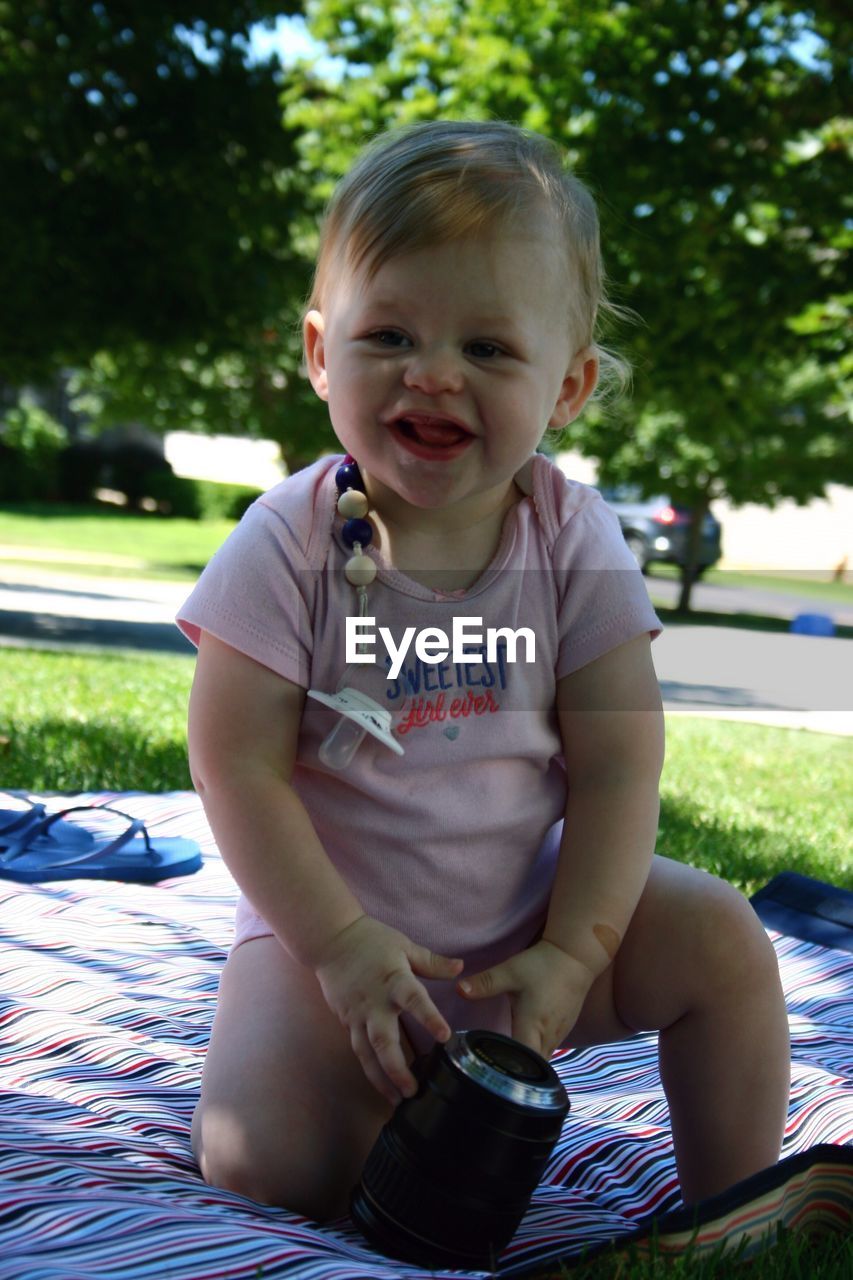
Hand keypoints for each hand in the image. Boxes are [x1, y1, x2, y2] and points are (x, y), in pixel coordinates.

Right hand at [314, 915, 463, 1104]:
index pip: (414, 1000)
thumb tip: (461, 968)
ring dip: (381, 1079)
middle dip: (397, 1069)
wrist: (330, 940)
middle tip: (412, 1092)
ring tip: (396, 1101)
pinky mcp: (347, 1021)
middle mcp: (374, 1002)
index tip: (445, 1037)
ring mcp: (357, 1014)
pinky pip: (358, 1049)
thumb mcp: (404, 945)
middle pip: (383, 1040)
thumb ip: (432, 962)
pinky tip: (381, 1086)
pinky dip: (369, 1069)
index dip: (429, 1018)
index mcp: (393, 980)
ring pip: (366, 1053)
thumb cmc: (370, 940)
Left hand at [457, 939, 596, 1058]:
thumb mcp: (510, 972)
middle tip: (492, 1070)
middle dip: (515, 1071)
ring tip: (504, 1062)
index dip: (508, 1070)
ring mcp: (560, 1036)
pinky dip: (536, 1052)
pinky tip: (523, 1046)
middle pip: (532, 1068)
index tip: (491, 1072)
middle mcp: (548, 1037)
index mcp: (533, 1027)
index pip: (522, 1063)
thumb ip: (485, 983)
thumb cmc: (542, 966)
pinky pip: (548, 1050)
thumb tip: (457, 990)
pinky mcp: (564, 1029)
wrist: (575, 956)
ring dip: (526, 1063)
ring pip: (542, 1060)